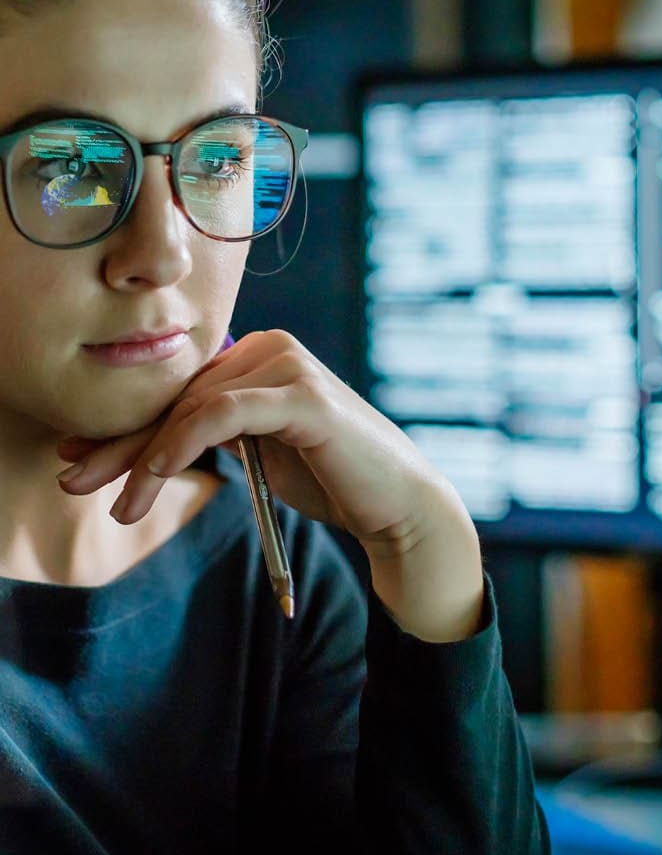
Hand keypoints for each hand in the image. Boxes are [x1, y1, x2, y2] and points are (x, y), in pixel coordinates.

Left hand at [57, 330, 483, 638]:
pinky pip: (223, 413)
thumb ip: (213, 431)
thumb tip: (143, 442)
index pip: (180, 389)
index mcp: (260, 355)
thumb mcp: (257, 451)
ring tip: (119, 506)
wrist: (396, 507)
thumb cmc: (330, 480)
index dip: (126, 424)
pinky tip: (154, 477)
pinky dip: (181, 444)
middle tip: (72, 477)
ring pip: (193, 406)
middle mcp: (272, 347)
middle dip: (122, 441)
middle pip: (178, 395)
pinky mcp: (304, 394)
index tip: (79, 456)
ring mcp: (290, 365)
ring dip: (145, 458)